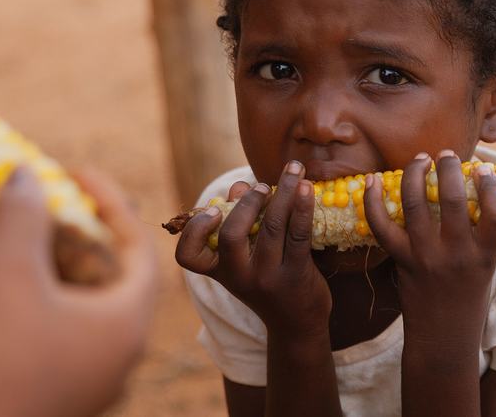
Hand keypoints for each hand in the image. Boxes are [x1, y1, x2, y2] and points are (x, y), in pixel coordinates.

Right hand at [0, 167, 157, 416]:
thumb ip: (21, 216)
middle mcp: (114, 352)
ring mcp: (79, 374)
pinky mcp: (43, 388)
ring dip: (23, 256)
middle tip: (23, 199)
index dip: (109, 201)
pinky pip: (35, 326)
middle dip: (53, 228)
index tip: (75, 173)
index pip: (137, 246)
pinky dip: (9, 293)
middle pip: (97, 270)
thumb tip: (27, 176)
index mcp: (126, 324)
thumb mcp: (5, 275)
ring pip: (58, 297)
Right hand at [175, 160, 330, 336]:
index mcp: (219, 271)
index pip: (188, 256)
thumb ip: (240, 221)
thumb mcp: (246, 259)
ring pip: (271, 226)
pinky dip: (302, 206)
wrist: (297, 324)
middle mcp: (239, 276)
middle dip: (247, 202)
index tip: (214, 210)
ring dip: (283, 191)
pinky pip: (298, 234)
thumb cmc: (267, 281)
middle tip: (262, 186)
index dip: (194, 231)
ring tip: (294, 169)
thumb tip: (242, 186)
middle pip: (232, 235)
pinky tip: (307, 187)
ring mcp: (268, 277)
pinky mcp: (296, 273)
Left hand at [363, 150, 495, 339]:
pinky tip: (373, 180)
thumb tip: (485, 190)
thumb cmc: (468, 297)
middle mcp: (457, 254)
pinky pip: (382, 226)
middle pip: (454, 199)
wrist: (443, 338)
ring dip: (415, 173)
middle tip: (446, 154)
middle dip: (449, 168)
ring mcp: (426, 257)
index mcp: (485, 255)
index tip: (482, 169)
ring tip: (420, 159)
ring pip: (415, 203)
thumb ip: (484, 233)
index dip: (492, 186)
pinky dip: (373, 201)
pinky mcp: (402, 261)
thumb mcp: (486, 266)